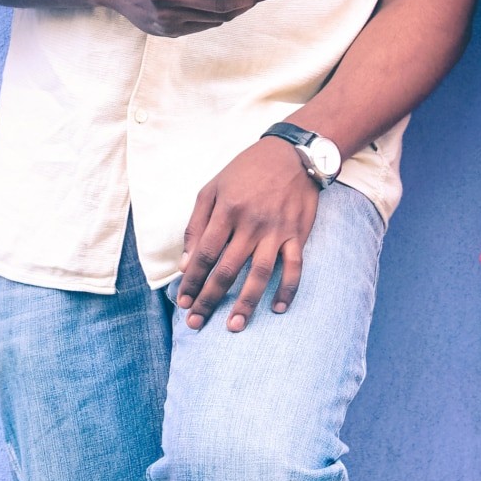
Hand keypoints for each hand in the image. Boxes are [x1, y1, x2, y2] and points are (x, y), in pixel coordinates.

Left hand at [178, 138, 320, 331]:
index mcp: (226, 211)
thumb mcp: (212, 188)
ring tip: (235, 325)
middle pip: (227, 269)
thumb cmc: (247, 171)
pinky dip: (288, 289)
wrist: (292, 155)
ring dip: (246, 302)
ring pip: (259, 273)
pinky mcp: (297, 234)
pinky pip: (294, 266)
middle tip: (198, 323)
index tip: (183, 302)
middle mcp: (250, 224)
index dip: (191, 281)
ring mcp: (276, 231)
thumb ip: (196, 224)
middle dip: (210, 299)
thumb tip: (186, 262)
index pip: (203, 254)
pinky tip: (279, 308)